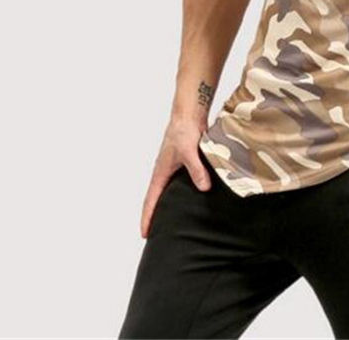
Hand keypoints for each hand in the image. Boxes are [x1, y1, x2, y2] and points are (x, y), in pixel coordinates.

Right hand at [140, 116, 210, 238]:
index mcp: (161, 172)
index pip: (151, 200)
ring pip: (171, 190)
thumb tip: (203, 188)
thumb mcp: (189, 152)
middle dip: (157, 215)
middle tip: (158, 233)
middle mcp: (166, 172)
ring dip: (171, 204)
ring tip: (176, 220)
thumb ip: (196, 170)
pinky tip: (195, 197)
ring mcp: (176, 167)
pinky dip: (186, 191)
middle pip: (158, 198)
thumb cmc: (183, 130)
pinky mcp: (187, 162)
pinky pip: (184, 181)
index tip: (145, 234)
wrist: (190, 114)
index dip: (147, 217)